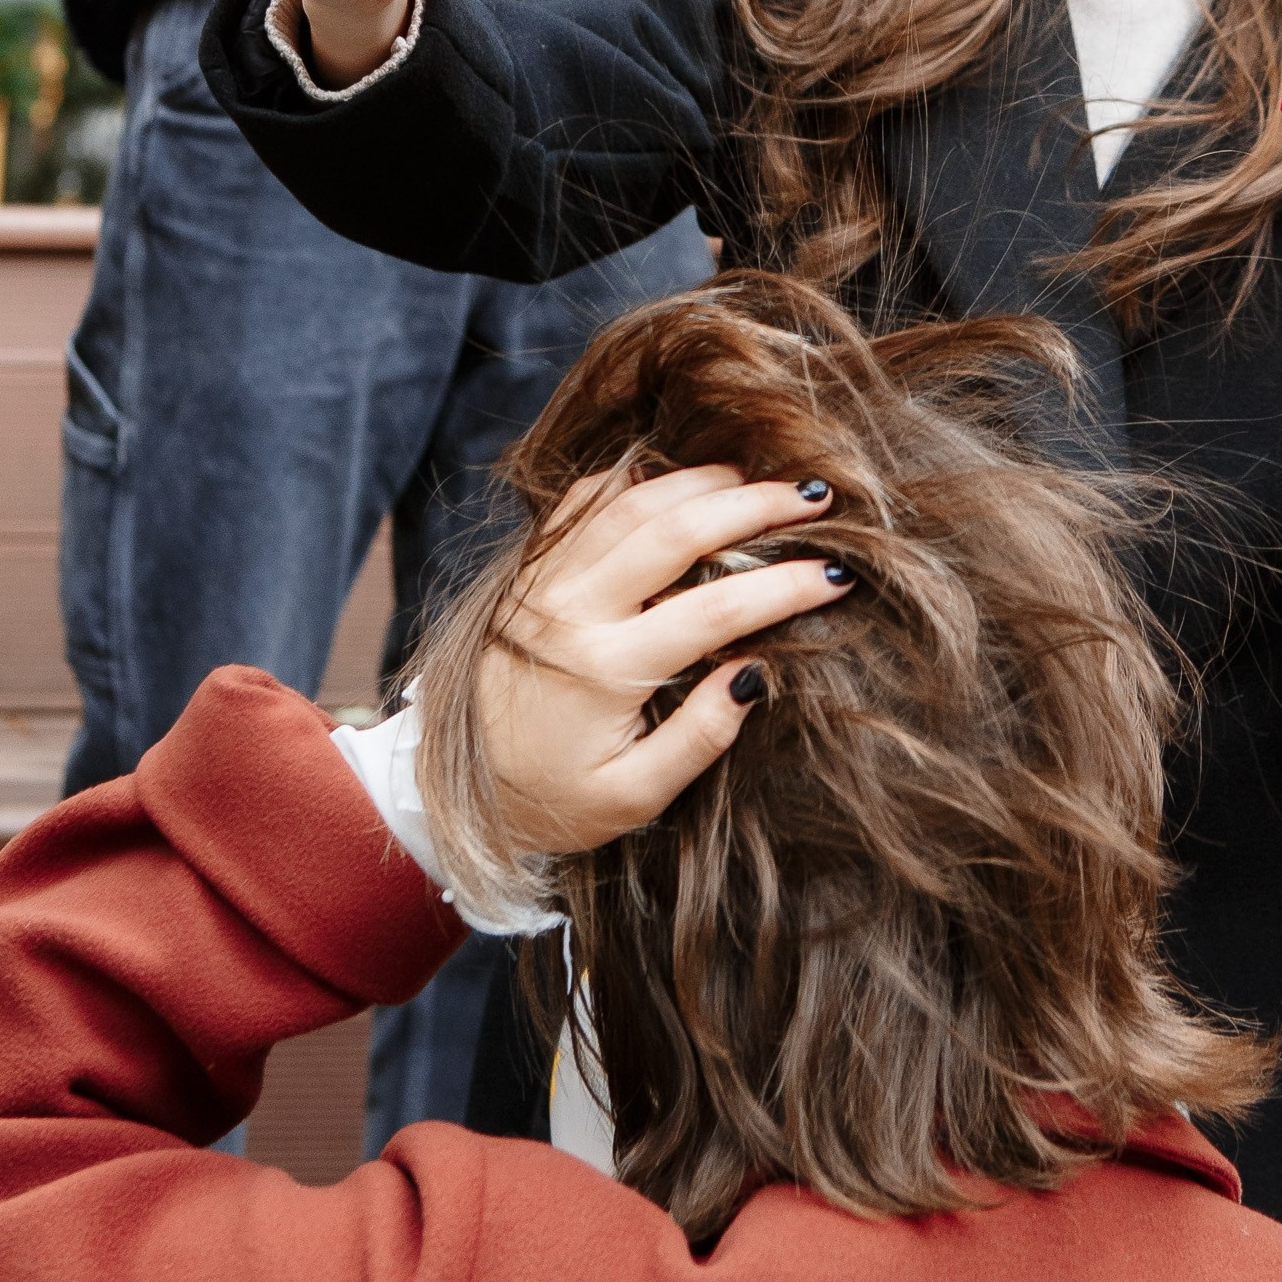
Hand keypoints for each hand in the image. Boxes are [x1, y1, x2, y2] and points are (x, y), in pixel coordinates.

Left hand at [463, 461, 851, 855]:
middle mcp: (573, 611)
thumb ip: (697, 739)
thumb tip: (754, 675)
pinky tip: (678, 480)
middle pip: (677, 530)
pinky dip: (635, 481)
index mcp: (607, 670)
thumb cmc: (549, 801)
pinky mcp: (527, 573)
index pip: (717, 611)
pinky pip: (583, 504)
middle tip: (813, 497)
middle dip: (754, 505)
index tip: (837, 576)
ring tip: (760, 480)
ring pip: (632, 502)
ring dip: (702, 481)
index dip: (785, 586)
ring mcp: (544, 583)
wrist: (444, 789)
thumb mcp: (631, 797)